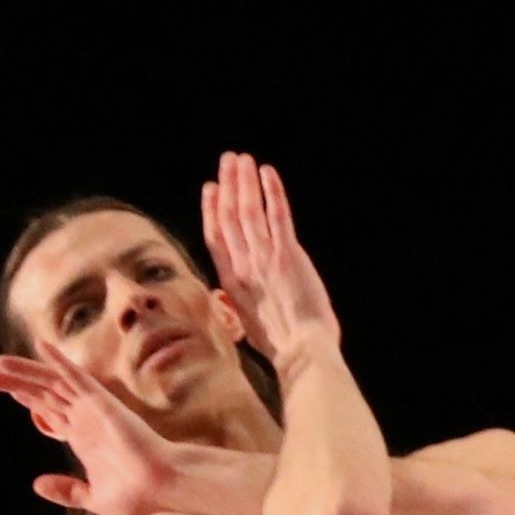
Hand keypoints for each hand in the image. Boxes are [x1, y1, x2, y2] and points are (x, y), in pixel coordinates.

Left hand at [0, 347, 176, 514]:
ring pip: (52, 381)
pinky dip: (58, 361)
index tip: (7, 389)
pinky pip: (76, 376)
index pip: (49, 410)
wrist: (161, 487)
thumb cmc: (136, 495)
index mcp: (82, 437)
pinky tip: (40, 346)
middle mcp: (84, 418)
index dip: (27, 398)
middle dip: (14, 383)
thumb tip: (36, 484)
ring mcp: (92, 408)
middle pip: (43, 392)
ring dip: (24, 371)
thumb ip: (67, 491)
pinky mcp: (101, 402)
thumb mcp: (93, 498)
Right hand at [201, 153, 341, 363]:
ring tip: (244, 159)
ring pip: (248, 211)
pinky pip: (277, 215)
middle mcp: (244, 268)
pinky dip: (272, 191)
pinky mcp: (288, 256)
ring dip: (245, 181)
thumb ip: (235, 306)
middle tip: (228, 160)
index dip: (211, 210)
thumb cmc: (282, 346)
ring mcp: (264, 261)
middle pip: (228, 218)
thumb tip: (223, 296)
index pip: (215, 239)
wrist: (303, 354)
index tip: (211, 188)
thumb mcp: (248, 327)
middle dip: (227, 185)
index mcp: (232, 285)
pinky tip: (268, 172)